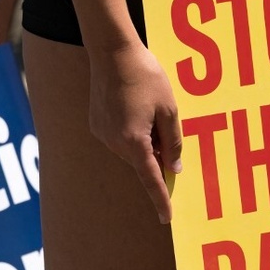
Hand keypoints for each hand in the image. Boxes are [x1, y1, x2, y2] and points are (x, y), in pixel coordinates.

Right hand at [87, 42, 182, 222]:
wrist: (112, 51)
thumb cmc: (146, 77)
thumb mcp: (170, 110)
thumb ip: (173, 142)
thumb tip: (173, 168)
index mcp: (133, 141)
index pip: (151, 179)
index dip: (161, 199)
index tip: (167, 218)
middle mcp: (114, 142)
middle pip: (143, 162)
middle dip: (159, 155)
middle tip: (165, 126)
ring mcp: (102, 134)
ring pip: (132, 150)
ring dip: (146, 142)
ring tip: (149, 109)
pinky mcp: (96, 124)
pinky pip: (121, 138)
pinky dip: (134, 133)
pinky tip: (136, 107)